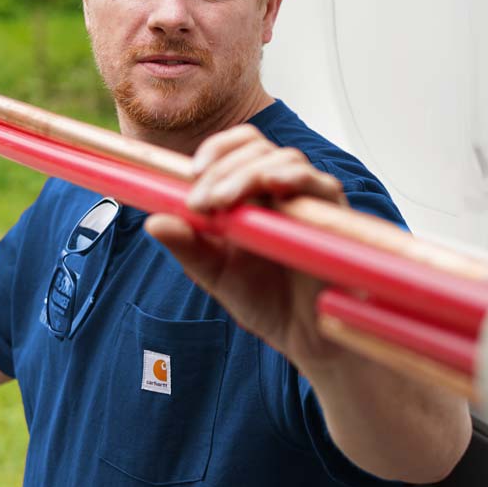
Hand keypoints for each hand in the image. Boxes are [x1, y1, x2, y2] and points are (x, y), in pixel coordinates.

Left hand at [144, 124, 346, 366]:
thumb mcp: (216, 273)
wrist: (302, 338)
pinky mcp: (334, 217)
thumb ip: (188, 247)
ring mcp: (310, 201)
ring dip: (247, 173)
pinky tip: (272, 186)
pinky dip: (294, 178)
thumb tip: (153, 222)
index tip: (190, 175)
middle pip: (257, 148)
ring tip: (220, 203)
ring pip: (285, 159)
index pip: (237, 149)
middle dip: (223, 168)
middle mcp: (283, 190)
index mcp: (254, 194)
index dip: (215, 151)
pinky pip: (319, 184)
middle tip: (199, 202)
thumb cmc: (265, 302)